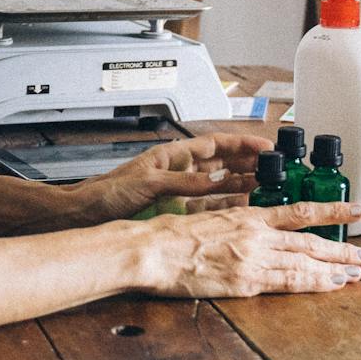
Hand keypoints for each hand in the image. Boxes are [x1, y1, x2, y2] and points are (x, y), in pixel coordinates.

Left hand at [68, 133, 267, 224]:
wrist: (84, 215)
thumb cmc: (106, 193)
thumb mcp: (149, 184)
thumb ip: (185, 182)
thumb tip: (216, 180)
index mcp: (174, 155)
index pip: (216, 144)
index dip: (242, 144)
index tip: (266, 146)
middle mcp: (180, 171)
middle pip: (223, 164)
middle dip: (249, 165)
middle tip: (276, 170)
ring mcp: (179, 192)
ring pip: (219, 186)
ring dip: (242, 186)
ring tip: (267, 189)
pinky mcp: (176, 212)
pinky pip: (208, 207)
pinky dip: (226, 208)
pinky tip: (242, 210)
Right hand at [143, 202, 360, 297]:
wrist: (152, 249)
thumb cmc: (171, 234)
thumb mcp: (210, 217)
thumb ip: (235, 223)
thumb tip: (252, 229)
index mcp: (249, 216)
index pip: (301, 212)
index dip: (332, 213)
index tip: (356, 211)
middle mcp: (258, 235)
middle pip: (311, 241)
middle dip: (342, 248)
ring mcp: (254, 259)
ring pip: (306, 262)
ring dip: (335, 268)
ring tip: (357, 272)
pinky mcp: (245, 283)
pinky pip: (288, 283)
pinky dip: (313, 284)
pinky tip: (330, 286)